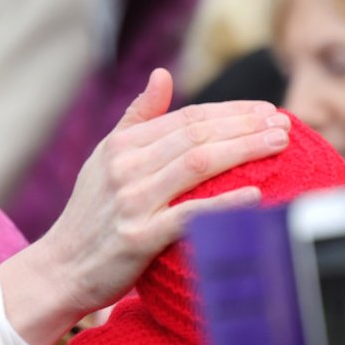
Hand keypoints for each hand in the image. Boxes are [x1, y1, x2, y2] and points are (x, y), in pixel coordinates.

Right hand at [0, 69, 288, 344]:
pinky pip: (189, 214)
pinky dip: (223, 202)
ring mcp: (131, 201)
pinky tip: (254, 193)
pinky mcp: (139, 237)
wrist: (60, 269)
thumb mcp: (104, 159)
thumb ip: (137, 118)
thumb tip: (163, 75)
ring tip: (278, 144)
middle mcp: (125, 167)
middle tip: (284, 123)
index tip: (266, 110)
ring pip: (197, 164)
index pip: (186, 118)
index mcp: (121, 146)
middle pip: (196, 135)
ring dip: (243, 150)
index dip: (230, 111)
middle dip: (245, 125)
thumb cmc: (89, 216)